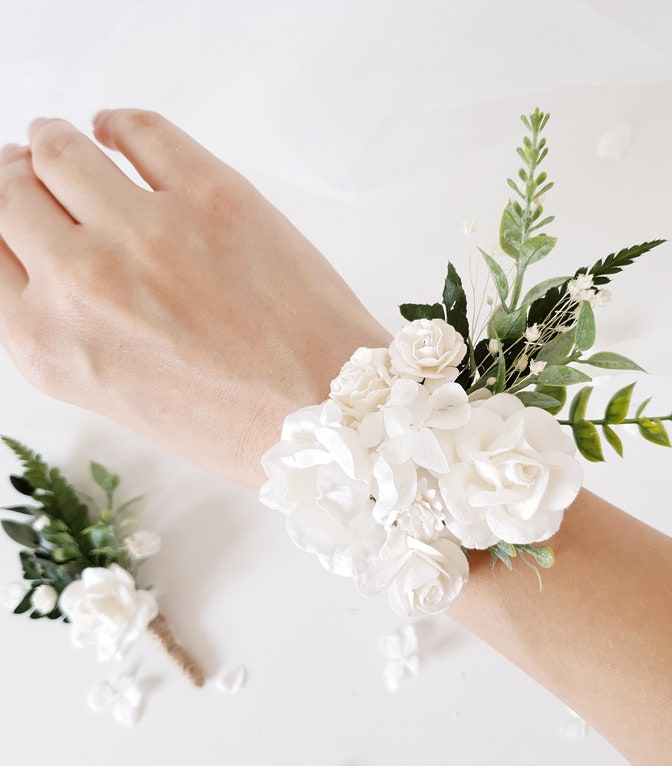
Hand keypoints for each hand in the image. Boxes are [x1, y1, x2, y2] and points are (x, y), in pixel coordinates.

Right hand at [0, 110, 386, 485]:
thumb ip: (68, 326)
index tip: (14, 210)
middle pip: (8, 192)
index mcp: (48, 346)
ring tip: (68, 142)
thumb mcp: (118, 395)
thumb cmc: (234, 421)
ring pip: (59, 149)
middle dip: (18, 180)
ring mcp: (145, 231)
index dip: (1, 223)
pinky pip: (138, 128)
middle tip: (34, 172)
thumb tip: (48, 253)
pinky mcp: (211, 195)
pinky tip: (117, 132)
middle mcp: (81, 283)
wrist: (325, 412)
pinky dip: (118, 124)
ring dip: (55, 142)